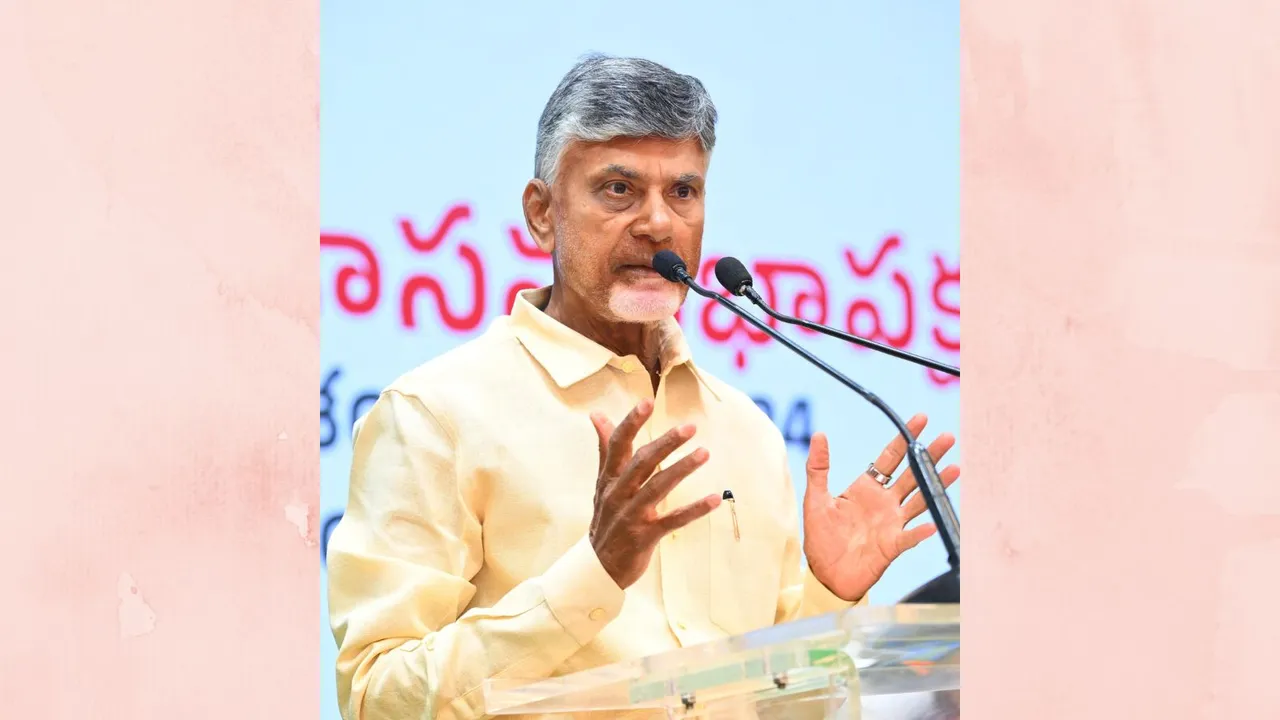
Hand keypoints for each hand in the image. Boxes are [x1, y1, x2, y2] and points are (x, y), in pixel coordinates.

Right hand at [588, 400, 720, 588]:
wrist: (598, 567)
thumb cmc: (606, 519)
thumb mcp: (602, 483)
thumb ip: (605, 449)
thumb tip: (596, 415)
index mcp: (609, 479)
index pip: (617, 444)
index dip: (631, 422)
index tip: (647, 402)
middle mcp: (618, 494)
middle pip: (642, 462)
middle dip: (665, 443)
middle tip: (690, 427)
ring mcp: (631, 516)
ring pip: (657, 487)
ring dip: (682, 469)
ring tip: (704, 454)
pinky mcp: (645, 537)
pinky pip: (673, 520)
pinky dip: (694, 510)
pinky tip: (714, 499)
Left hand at [802, 414, 960, 601]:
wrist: (825, 574)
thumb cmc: (821, 537)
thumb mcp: (816, 499)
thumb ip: (818, 468)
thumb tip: (819, 435)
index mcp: (867, 488)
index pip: (890, 457)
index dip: (906, 438)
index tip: (921, 419)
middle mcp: (885, 502)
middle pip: (912, 474)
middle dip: (930, 455)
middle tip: (948, 437)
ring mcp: (892, 523)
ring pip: (920, 500)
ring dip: (936, 486)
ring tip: (955, 469)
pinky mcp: (892, 546)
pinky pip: (910, 537)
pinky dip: (920, 532)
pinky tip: (932, 525)